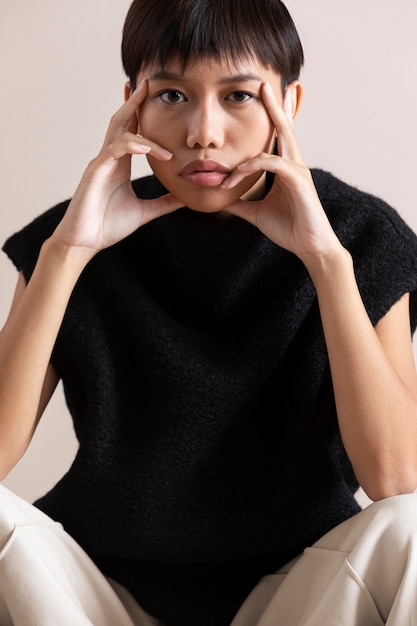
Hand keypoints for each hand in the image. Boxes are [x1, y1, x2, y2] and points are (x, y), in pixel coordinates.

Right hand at [53, 80, 182, 255]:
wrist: (84, 242)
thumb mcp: (144, 213)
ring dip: (134, 116)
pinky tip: (149, 147)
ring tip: (151, 104)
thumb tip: (185, 199)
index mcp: (120, 165)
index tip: (155, 97)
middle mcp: (110, 159)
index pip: (132, 132)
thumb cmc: (108, 226)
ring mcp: (101, 163)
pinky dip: (133, 145)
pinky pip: (115, 150)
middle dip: (135, 101)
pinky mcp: (95, 172)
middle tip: (149, 82)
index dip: (141, 114)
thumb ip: (163, 203)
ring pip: (117, 130)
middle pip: (121, 122)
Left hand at [222, 82, 341, 264]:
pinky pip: (271, 164)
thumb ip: (239, 203)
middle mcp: (294, 165)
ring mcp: (298, 171)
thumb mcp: (255, 213)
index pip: (279, 137)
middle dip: (276, 104)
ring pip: (281, 139)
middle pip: (285, 127)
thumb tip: (221, 198)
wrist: (309, 247)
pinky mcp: (299, 181)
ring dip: (261, 129)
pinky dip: (251, 166)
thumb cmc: (289, 229)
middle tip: (265, 83)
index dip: (273, 117)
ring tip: (249, 120)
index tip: (264, 97)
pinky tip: (237, 174)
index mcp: (286, 169)